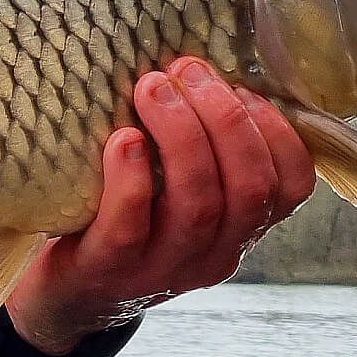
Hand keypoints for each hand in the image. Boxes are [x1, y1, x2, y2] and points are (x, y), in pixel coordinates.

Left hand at [4, 56, 315, 354]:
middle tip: (186, 70)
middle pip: (248, 187)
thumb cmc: (124, 214)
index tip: (240, 84)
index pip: (292, 186)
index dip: (276, 130)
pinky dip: (132, 178)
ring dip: (181, 135)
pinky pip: (130, 227)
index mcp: (241, 227)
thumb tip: (204, 64)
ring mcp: (164, 268)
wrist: (64, 292)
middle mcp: (215, 252)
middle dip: (224, 118)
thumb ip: (202, 144)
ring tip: (152, 87)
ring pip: (198, 204)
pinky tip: (124, 140)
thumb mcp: (176, 186)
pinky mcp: (109, 270)